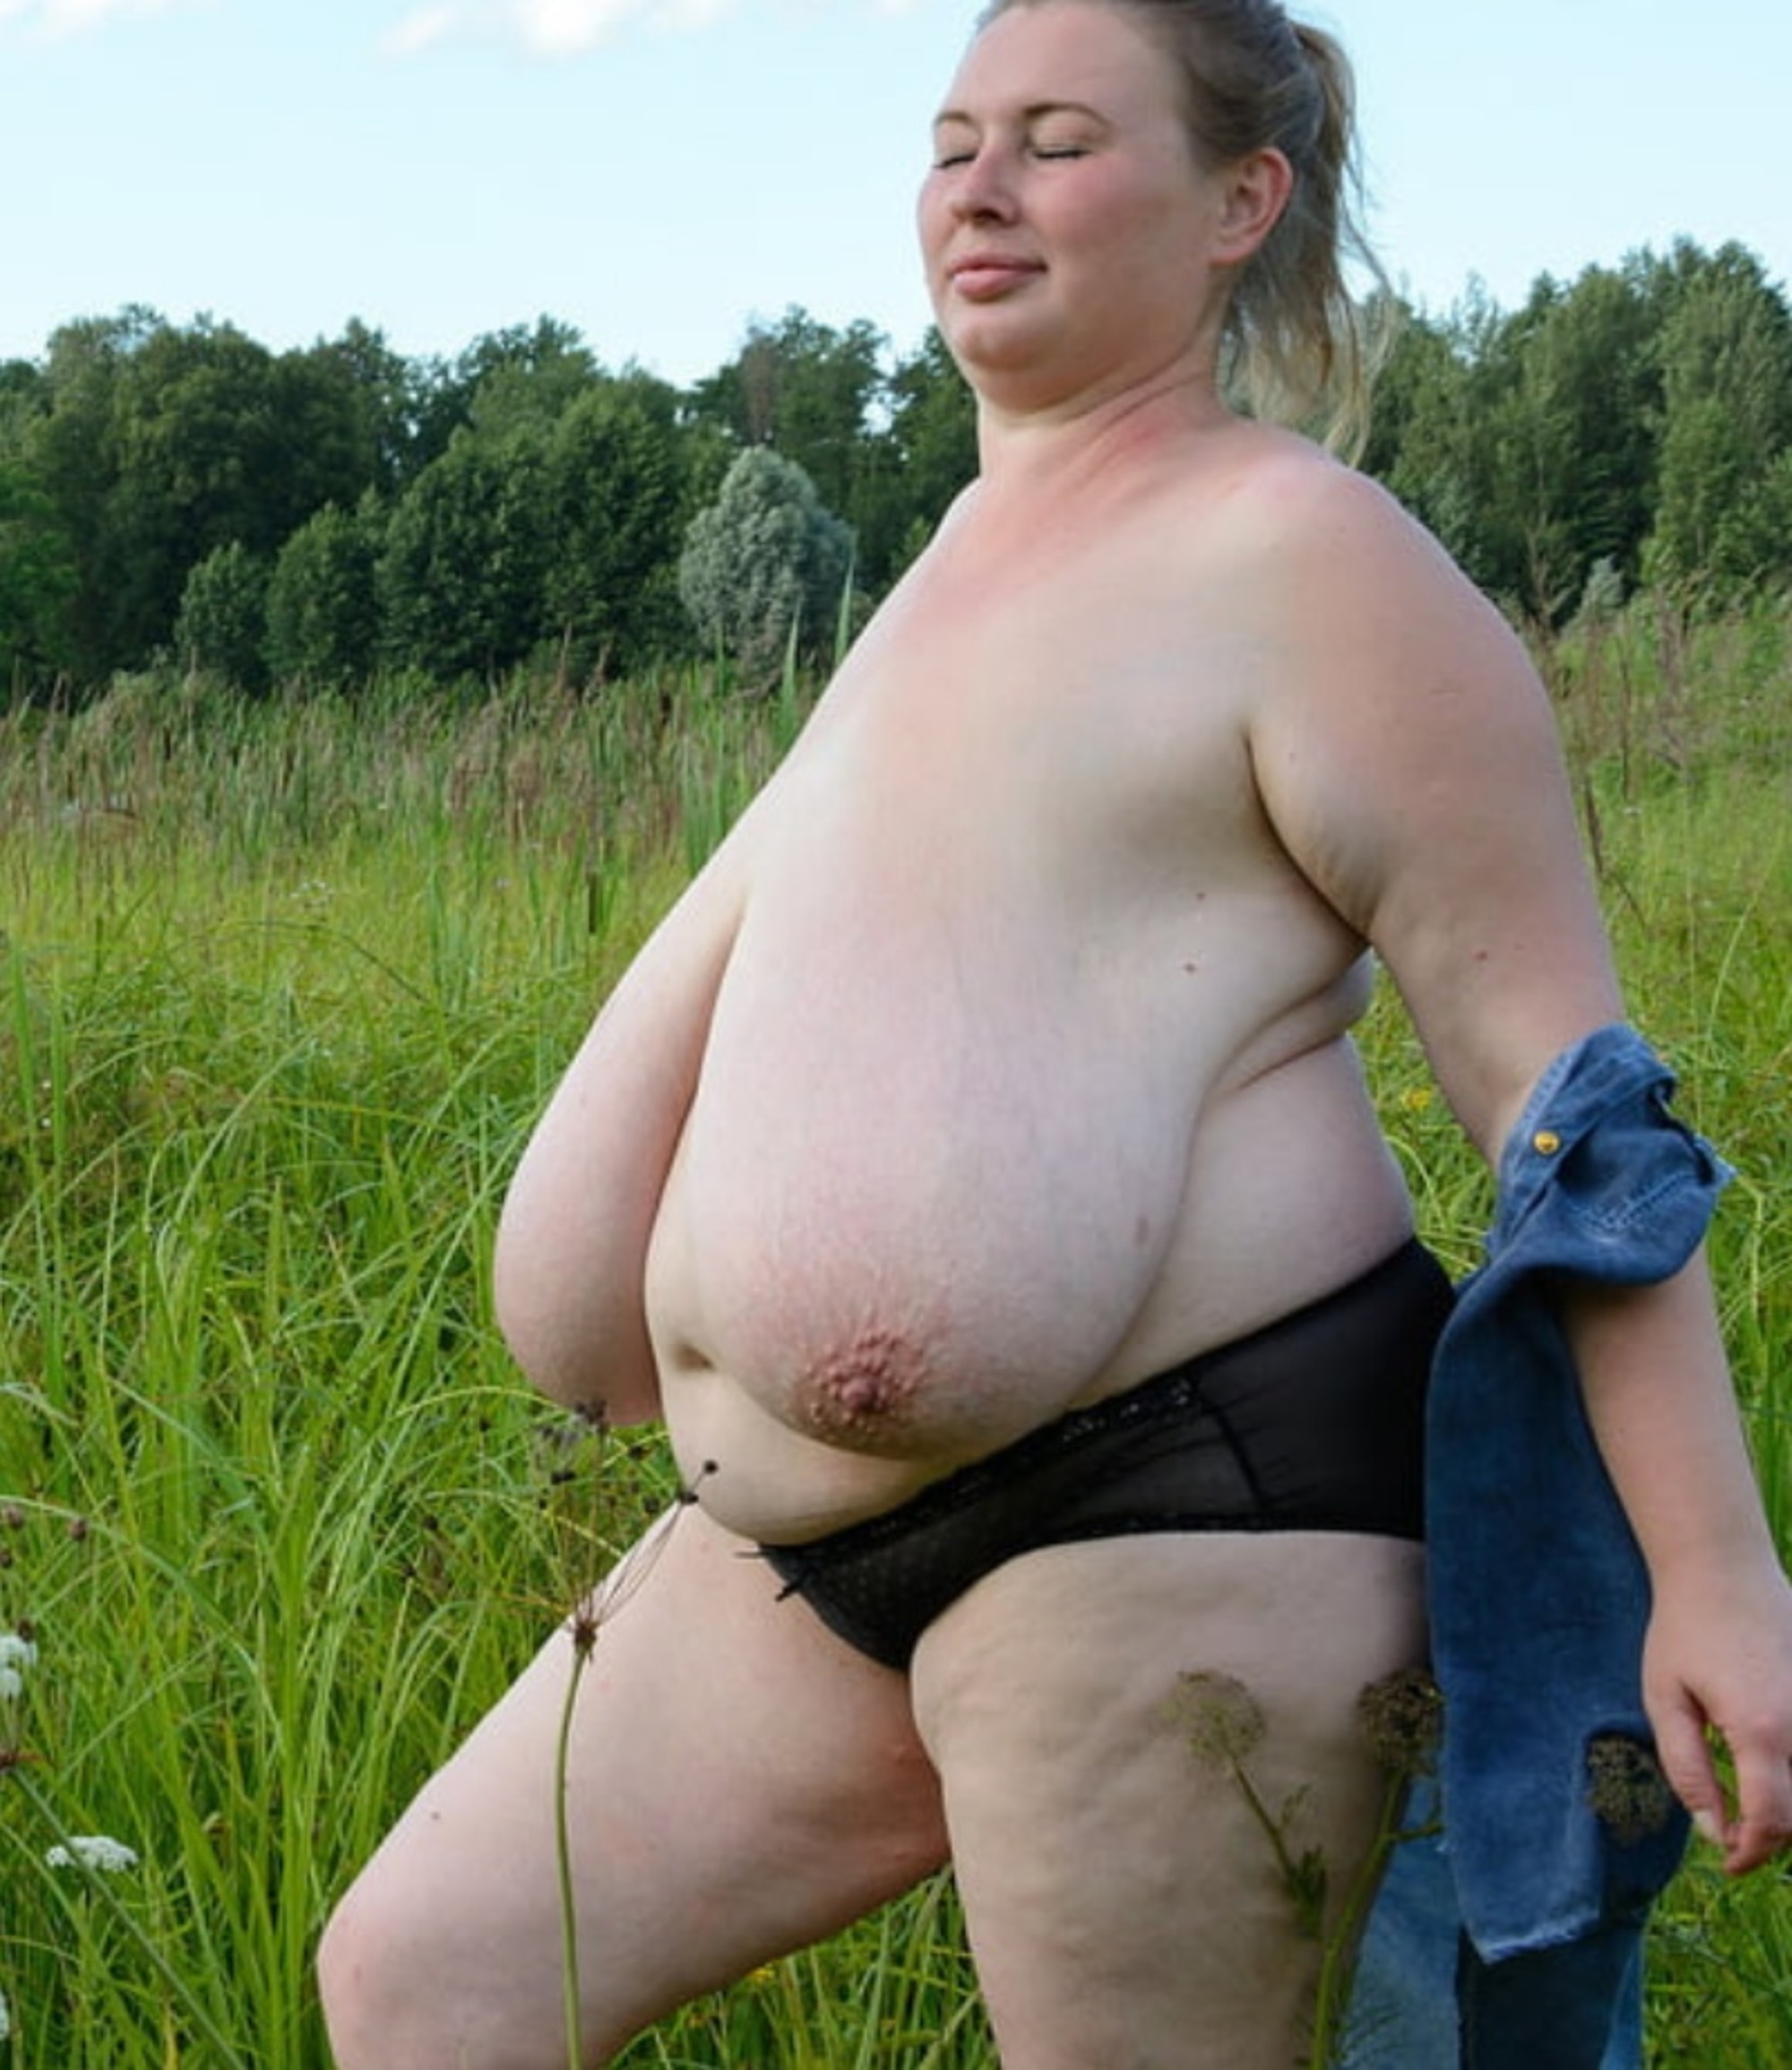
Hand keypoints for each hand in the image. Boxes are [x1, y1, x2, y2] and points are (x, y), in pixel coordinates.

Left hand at [1643, 1556, 1791, 1875]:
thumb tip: (1714, 1830)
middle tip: (1734, 1836)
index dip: (1751, 1853)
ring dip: (1790, 1809)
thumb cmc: (1685, 1629)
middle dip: (1771, 1837)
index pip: (1770, 1821)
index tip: (1730, 1863)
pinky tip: (1771, 1770)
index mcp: (1761, 1730)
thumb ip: (1688, 1771)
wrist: (1724, 1567)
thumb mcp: (1666, 1700)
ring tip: (1751, 1807)